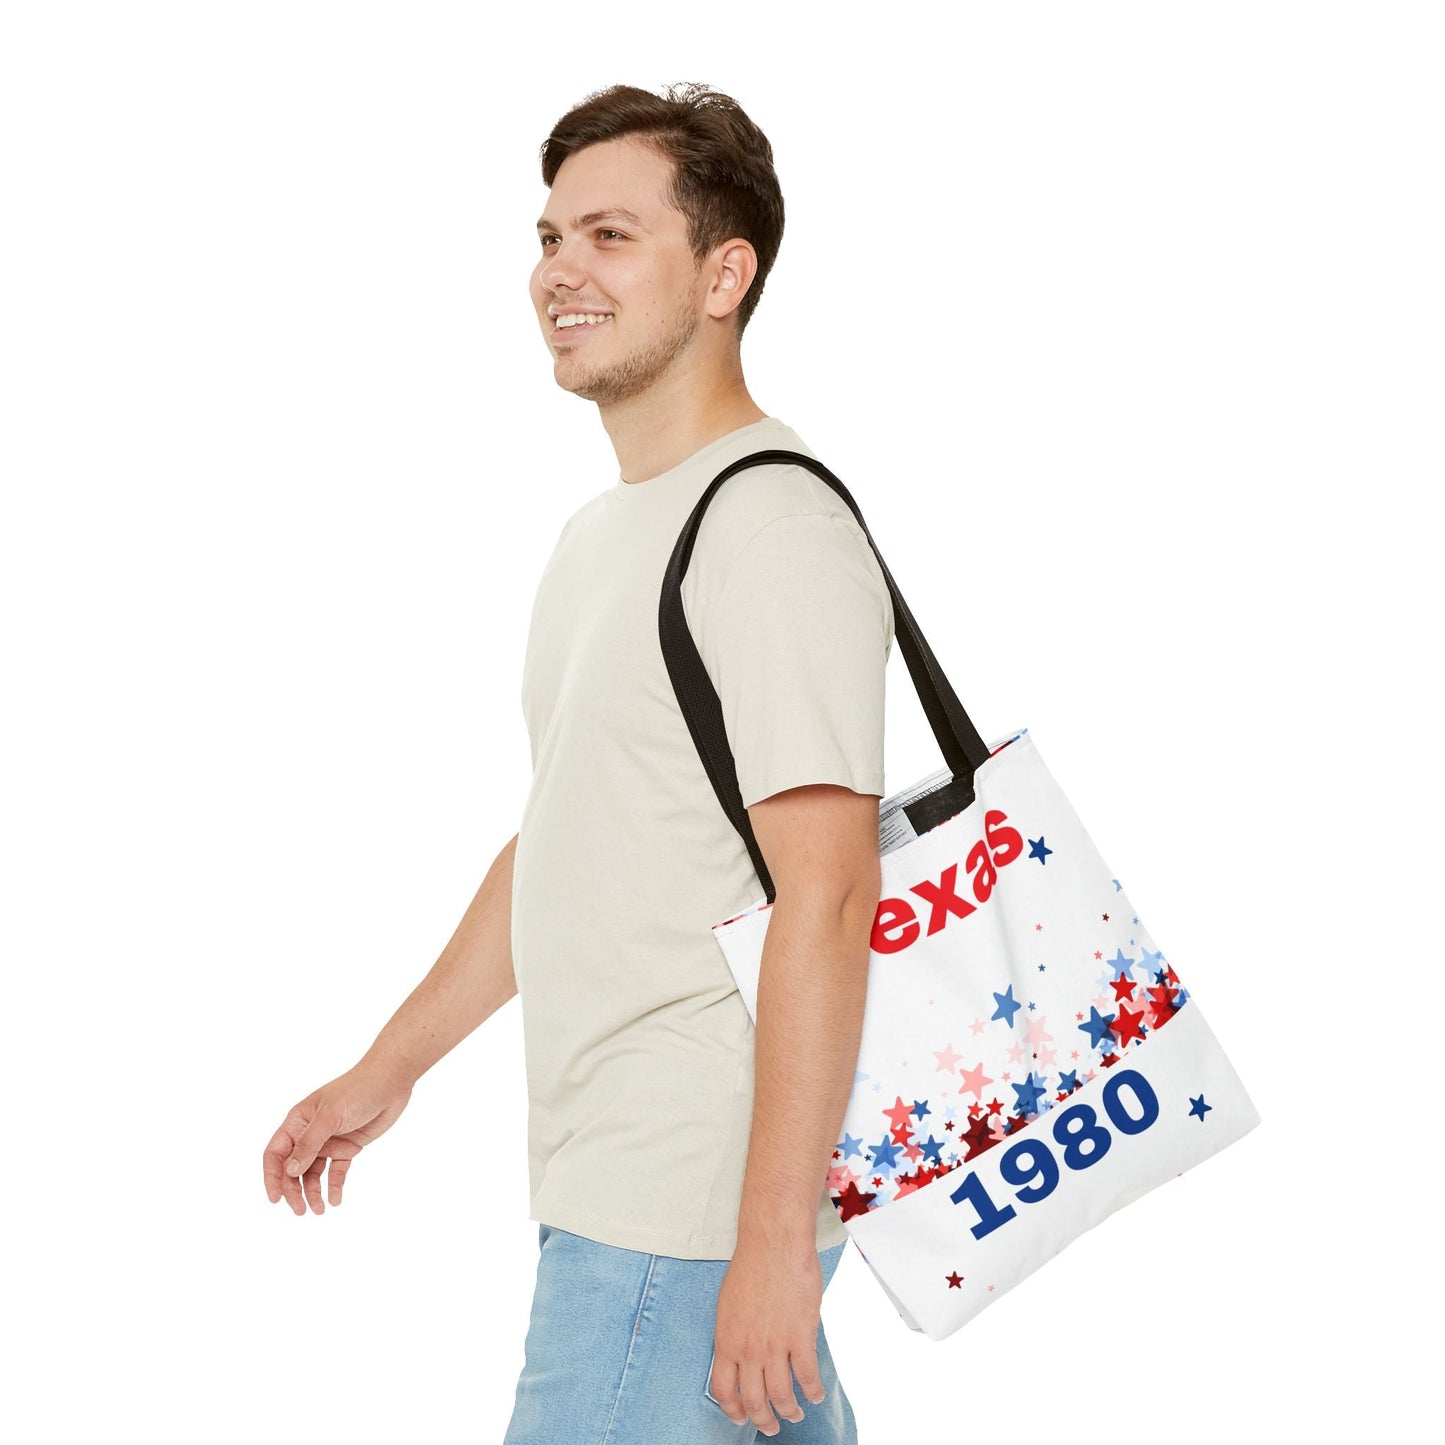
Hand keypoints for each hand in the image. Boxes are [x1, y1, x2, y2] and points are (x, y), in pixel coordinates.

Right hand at [262, 1060, 412, 1214]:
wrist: (391, 1081)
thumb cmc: (357, 1090)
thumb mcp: (330, 1116)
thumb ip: (309, 1144)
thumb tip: (289, 1171)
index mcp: (298, 1121)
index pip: (276, 1153)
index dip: (272, 1177)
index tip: (276, 1199)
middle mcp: (310, 1133)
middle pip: (293, 1168)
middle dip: (294, 1190)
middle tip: (301, 1211)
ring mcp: (329, 1141)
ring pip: (314, 1173)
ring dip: (313, 1192)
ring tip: (320, 1210)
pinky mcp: (348, 1147)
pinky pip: (336, 1171)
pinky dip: (334, 1186)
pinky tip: (335, 1200)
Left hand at [708, 1240, 825, 1437]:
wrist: (774, 1244)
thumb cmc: (751, 1266)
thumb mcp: (728, 1305)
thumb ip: (735, 1334)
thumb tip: (742, 1355)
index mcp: (726, 1341)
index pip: (724, 1391)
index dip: (733, 1410)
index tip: (741, 1416)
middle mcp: (748, 1350)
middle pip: (754, 1400)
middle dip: (763, 1420)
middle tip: (771, 1426)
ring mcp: (774, 1346)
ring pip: (781, 1396)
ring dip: (789, 1411)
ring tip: (795, 1414)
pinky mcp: (800, 1338)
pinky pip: (808, 1377)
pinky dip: (813, 1391)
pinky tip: (815, 1395)